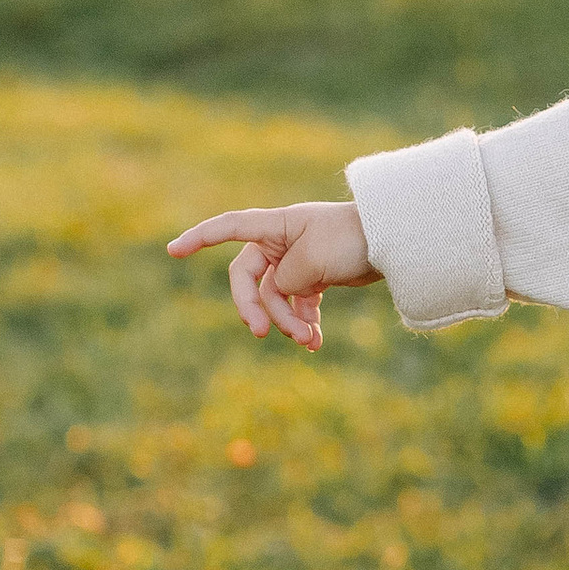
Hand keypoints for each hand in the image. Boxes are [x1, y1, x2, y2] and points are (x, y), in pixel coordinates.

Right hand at [167, 199, 378, 351]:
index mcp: (275, 226)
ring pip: (275, 299)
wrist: (396, 243)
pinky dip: (304, 324)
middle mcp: (281, 242)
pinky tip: (315, 343)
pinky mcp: (315, 279)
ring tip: (308, 341)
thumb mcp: (311, 262)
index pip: (228, 227)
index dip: (199, 238)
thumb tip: (278, 294)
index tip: (172, 251)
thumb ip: (283, 279)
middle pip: (249, 280)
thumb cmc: (353, 240)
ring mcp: (297, 262)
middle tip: (262, 333)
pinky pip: (298, 306)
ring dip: (287, 322)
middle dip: (257, 308)